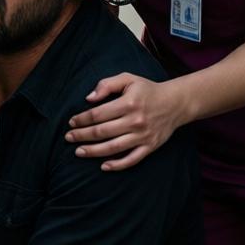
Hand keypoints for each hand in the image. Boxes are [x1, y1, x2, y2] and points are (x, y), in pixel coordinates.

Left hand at [65, 73, 188, 171]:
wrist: (176, 103)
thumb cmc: (147, 90)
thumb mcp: (128, 79)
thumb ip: (106, 85)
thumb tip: (88, 98)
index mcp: (128, 103)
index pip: (98, 114)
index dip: (82, 119)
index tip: (71, 122)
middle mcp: (135, 121)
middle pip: (102, 132)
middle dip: (82, 135)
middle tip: (68, 138)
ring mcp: (143, 136)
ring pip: (113, 147)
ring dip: (93, 151)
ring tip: (79, 152)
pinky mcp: (150, 147)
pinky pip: (132, 159)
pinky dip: (118, 165)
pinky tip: (103, 166)